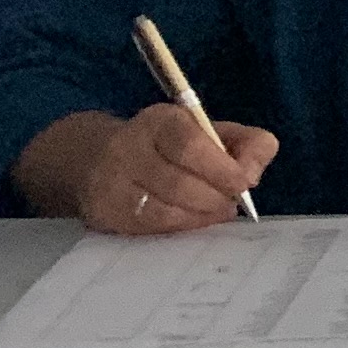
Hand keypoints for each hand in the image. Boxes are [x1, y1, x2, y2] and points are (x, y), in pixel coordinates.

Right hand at [82, 104, 278, 232]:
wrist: (93, 158)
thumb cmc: (165, 145)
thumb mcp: (206, 130)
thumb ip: (244, 143)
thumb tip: (254, 173)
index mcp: (160, 121)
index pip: (190, 145)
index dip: (222, 168)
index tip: (244, 183)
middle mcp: (129, 149)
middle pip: (179, 183)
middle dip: (216, 197)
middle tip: (232, 202)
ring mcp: (112, 183)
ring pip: (165, 210)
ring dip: (202, 215)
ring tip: (217, 211)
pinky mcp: (104, 212)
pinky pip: (151, 227)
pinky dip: (182, 225)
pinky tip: (194, 219)